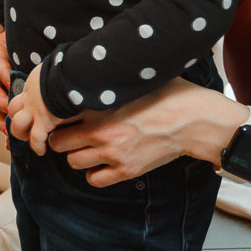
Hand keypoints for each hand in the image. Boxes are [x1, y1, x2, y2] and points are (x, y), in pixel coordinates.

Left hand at [7, 63, 67, 154]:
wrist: (69, 74)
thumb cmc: (68, 68)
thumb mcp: (57, 67)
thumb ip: (57, 74)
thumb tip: (66, 72)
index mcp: (33, 85)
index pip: (20, 98)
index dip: (20, 108)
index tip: (25, 114)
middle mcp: (29, 98)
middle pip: (13, 112)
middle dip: (16, 121)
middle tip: (23, 129)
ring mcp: (34, 111)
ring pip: (18, 127)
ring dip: (23, 135)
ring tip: (30, 141)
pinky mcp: (43, 122)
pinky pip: (36, 139)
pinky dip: (38, 146)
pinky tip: (42, 151)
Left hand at [48, 79, 244, 186]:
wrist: (193, 120)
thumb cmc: (168, 95)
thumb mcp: (133, 81)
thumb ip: (107, 82)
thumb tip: (90, 71)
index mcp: (100, 105)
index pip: (58, 115)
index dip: (57, 116)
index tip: (62, 115)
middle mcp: (101, 131)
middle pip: (58, 142)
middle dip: (62, 138)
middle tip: (73, 133)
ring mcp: (113, 153)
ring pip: (72, 163)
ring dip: (77, 155)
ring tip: (88, 147)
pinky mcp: (126, 170)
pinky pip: (94, 180)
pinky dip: (94, 173)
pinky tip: (102, 162)